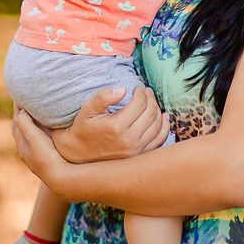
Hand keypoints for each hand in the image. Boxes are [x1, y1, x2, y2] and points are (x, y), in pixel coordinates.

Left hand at [11, 106, 70, 189]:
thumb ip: (25, 124)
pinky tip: (43, 132)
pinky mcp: (46, 157)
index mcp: (21, 145)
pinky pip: (38, 140)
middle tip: (21, 104)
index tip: (18, 96)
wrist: (60, 178)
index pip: (16, 122)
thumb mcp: (33, 138)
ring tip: (27, 117)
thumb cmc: (47, 157)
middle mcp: (26, 151)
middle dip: (20, 117)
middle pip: (20, 129)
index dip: (17, 109)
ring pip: (28, 136)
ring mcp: (36, 155)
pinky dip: (37, 132)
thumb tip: (21, 112)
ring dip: (27, 125)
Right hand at [50, 86, 170, 161]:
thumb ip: (103, 96)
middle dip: (151, 99)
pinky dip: (164, 128)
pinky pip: (159, 141)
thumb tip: (122, 89)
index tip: (139, 88)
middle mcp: (128, 140)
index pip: (139, 104)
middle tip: (147, 92)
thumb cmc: (83, 127)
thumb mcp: (87, 109)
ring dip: (157, 110)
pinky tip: (163, 117)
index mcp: (117, 126)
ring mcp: (135, 150)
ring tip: (152, 102)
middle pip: (150, 114)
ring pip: (157, 126)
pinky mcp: (138, 156)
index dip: (141, 93)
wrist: (78, 153)